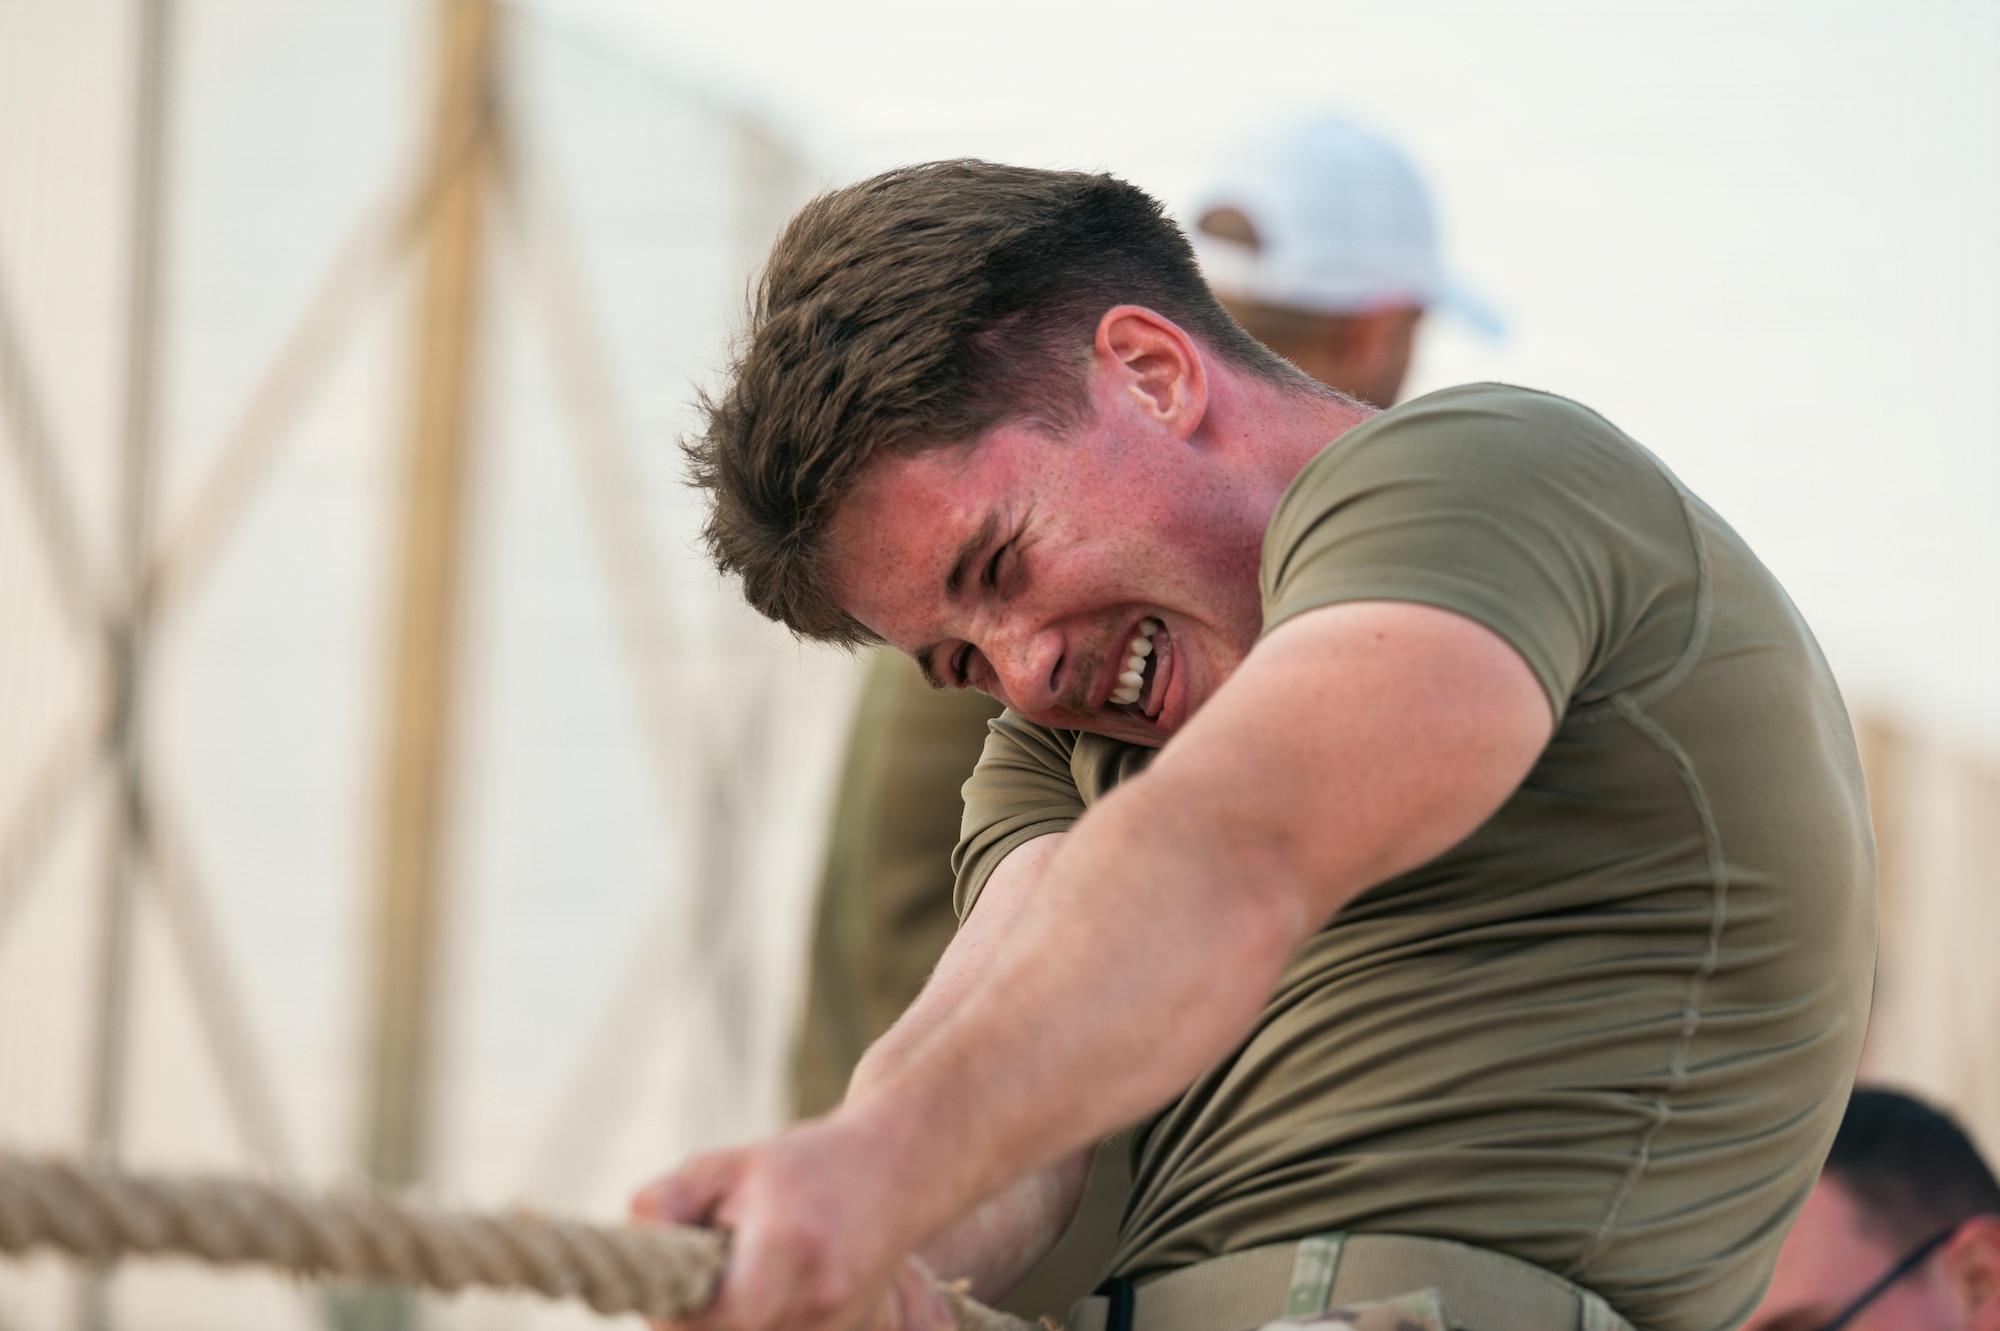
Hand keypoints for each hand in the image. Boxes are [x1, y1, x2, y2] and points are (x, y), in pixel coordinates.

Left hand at [631, 1119, 957, 1330]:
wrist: (898, 1167)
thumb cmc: (803, 1165)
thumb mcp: (727, 1165)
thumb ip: (667, 1202)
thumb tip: (636, 1244)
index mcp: (788, 1248)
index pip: (716, 1319)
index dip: (677, 1315)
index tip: (666, 1289)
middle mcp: (819, 1298)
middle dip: (697, 1324)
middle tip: (691, 1285)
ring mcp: (839, 1326)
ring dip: (729, 1325)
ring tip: (737, 1278)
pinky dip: (760, 1325)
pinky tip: (766, 1290)